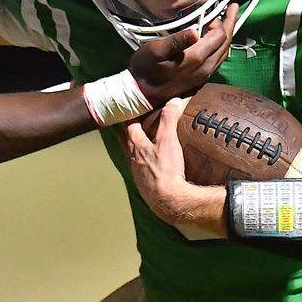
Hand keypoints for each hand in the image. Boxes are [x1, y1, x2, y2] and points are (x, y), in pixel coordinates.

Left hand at [121, 98, 194, 223]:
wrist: (168, 200)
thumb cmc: (166, 169)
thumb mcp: (169, 140)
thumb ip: (169, 119)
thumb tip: (173, 101)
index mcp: (136, 147)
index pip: (129, 127)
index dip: (131, 118)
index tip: (132, 110)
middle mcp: (133, 160)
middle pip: (128, 142)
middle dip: (130, 133)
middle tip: (135, 125)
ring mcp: (138, 174)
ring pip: (134, 157)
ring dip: (138, 150)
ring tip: (146, 145)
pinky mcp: (144, 186)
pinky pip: (142, 171)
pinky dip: (146, 165)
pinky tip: (154, 167)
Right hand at [127, 3, 237, 107]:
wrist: (140, 94)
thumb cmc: (145, 68)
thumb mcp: (155, 50)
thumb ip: (176, 41)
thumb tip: (195, 30)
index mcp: (196, 57)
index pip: (219, 36)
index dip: (221, 21)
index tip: (217, 8)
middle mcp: (205, 67)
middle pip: (226, 44)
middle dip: (230, 25)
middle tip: (233, 8)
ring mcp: (203, 75)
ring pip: (223, 53)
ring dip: (227, 36)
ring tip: (228, 23)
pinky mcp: (200, 80)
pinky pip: (217, 61)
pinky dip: (220, 48)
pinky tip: (216, 42)